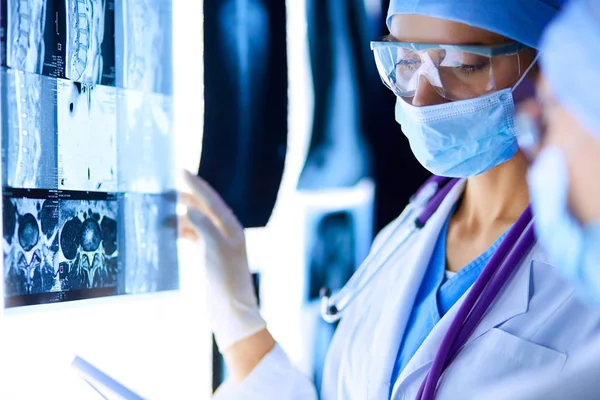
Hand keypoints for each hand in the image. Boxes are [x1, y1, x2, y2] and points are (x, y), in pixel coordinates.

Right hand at [179, 170, 265, 350]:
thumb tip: (190, 209)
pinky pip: (194, 236)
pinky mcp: (210, 257)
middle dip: (186, 197)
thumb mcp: (215, 251)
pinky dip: (182, 231)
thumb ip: (204, 227)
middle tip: (165, 188)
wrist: (231, 311)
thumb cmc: (226, 281)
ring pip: (197, 222)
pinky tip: (169, 232)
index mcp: (231, 227)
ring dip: (181, 216)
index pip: (211, 200)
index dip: (195, 184)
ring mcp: (218, 245)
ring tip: (161, 213)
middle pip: (204, 208)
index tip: (179, 170)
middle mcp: (226, 233)